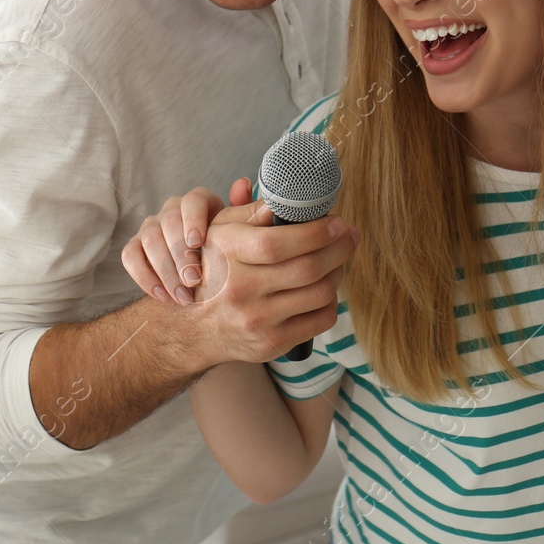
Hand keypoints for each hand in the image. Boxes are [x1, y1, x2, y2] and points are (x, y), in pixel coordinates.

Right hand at [121, 179, 359, 366]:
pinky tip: (325, 288)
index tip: (337, 222)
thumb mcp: (219, 233)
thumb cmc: (215, 269)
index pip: (278, 243)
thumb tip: (286, 200)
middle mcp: (241, 289)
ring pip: (319, 293)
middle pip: (307, 268)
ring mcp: (257, 320)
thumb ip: (250, 212)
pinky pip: (320, 320)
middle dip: (339, 248)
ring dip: (337, 273)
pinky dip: (331, 301)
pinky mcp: (272, 344)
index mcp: (228, 254)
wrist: (195, 328)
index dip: (316, 232)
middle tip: (349, 236)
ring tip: (337, 260)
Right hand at [122, 178, 250, 303]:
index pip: (192, 201)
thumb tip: (244, 185)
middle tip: (194, 280)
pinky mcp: (135, 246)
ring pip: (149, 240)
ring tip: (183, 296)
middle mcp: (172, 210)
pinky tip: (163, 296)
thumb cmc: (225, 248)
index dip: (193, 219)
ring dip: (166, 271)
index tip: (198, 242)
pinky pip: (130, 257)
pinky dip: (145, 277)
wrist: (204, 271)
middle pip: (168, 223)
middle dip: (180, 254)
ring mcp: (151, 228)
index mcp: (198, 202)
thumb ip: (244, 213)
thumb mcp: (240, 232)